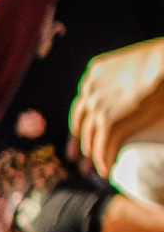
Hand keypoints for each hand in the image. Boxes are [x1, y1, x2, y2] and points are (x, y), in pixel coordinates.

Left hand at [71, 37, 163, 174]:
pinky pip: (103, 146)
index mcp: (95, 72)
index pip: (82, 103)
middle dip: (79, 142)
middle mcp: (90, 89)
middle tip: (77, 159)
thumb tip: (131, 91)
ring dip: (94, 156)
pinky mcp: (109, 121)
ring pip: (91, 137)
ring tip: (97, 169)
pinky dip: (103, 160)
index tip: (77, 135)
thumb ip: (126, 79)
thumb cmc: (163, 61)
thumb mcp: (138, 65)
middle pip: (80, 122)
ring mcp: (97, 106)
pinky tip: (106, 171)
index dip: (80, 122)